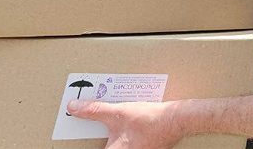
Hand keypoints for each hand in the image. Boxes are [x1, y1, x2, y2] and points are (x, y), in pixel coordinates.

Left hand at [67, 99, 184, 148]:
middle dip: (104, 137)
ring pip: (119, 145)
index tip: (77, 139)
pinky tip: (131, 125)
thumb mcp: (118, 112)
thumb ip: (94, 111)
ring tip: (118, 125)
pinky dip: (126, 135)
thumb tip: (75, 107)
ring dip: (116, 136)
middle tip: (106, 128)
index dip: (86, 144)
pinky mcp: (146, 148)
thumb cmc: (150, 120)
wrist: (177, 120)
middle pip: (108, 146)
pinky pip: (130, 143)